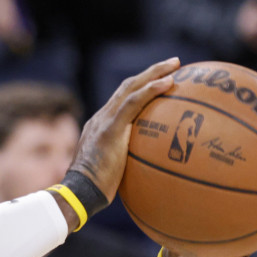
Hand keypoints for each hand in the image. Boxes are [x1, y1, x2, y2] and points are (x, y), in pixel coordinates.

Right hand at [68, 58, 177, 203]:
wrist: (80, 193)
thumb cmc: (97, 191)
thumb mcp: (115, 172)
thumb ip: (129, 164)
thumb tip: (151, 171)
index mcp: (102, 126)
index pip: (123, 99)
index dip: (142, 87)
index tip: (161, 81)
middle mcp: (102, 117)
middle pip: (128, 86)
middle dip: (151, 72)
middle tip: (174, 63)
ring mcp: (105, 121)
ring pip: (131, 87)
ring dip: (154, 73)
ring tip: (176, 65)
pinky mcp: (110, 128)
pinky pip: (133, 102)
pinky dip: (151, 90)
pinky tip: (169, 83)